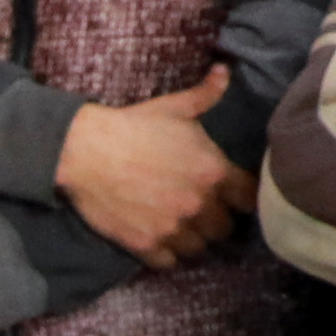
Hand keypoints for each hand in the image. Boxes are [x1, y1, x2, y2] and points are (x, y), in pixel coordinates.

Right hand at [54, 68, 247, 266]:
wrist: (86, 151)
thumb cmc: (133, 126)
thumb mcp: (174, 107)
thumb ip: (206, 95)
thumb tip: (224, 72)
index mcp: (213, 171)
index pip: (249, 198)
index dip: (242, 198)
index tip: (232, 196)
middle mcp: (198, 204)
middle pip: (224, 228)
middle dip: (216, 220)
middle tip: (203, 212)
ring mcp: (172, 228)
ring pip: (199, 248)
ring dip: (193, 239)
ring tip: (182, 228)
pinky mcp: (146, 245)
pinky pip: (170, 262)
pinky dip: (167, 254)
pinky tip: (160, 239)